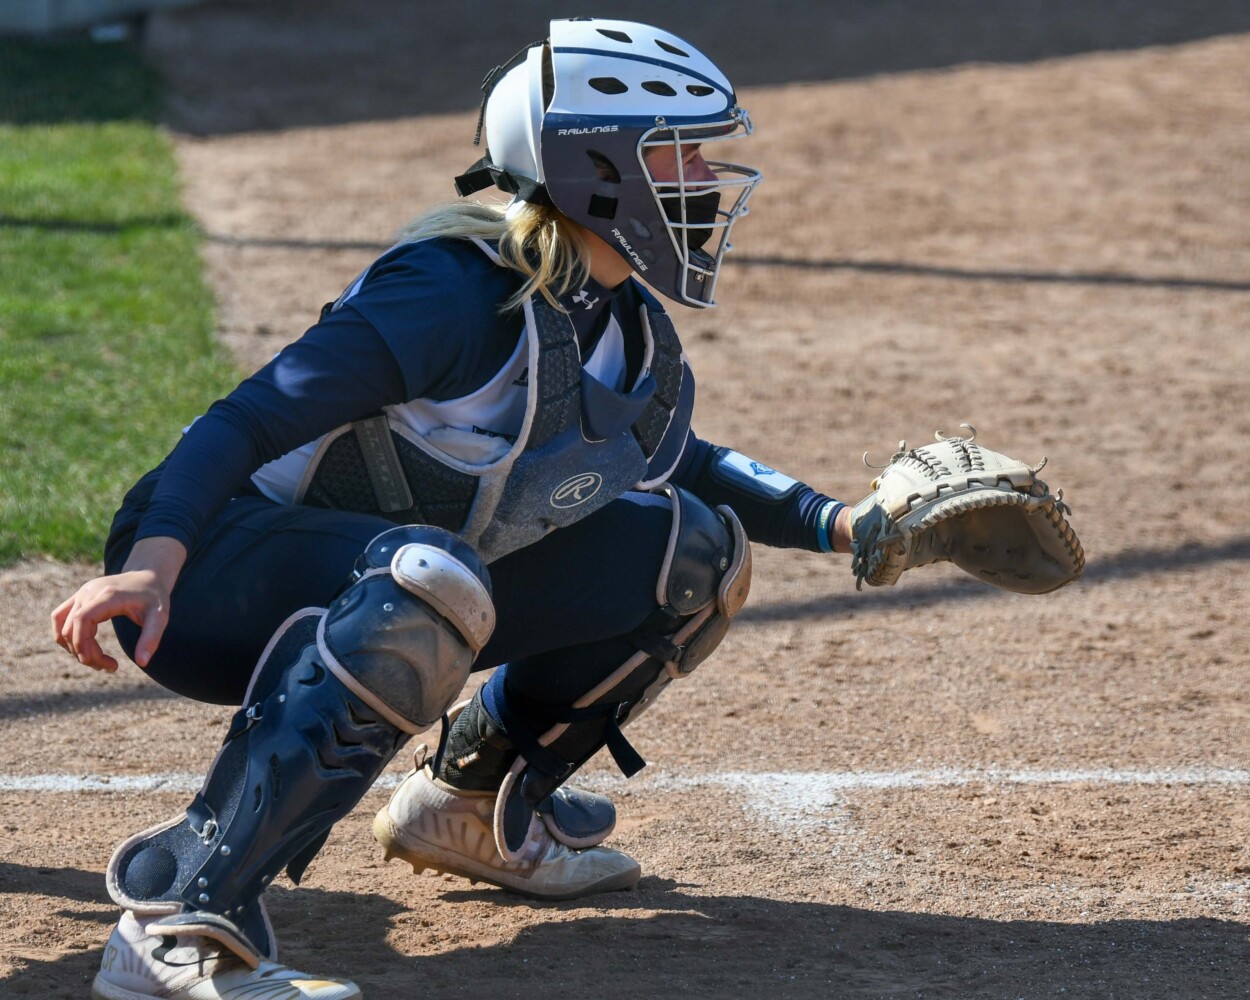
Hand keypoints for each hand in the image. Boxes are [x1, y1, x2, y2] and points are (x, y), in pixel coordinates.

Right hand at [50, 536, 185, 671]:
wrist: (147, 575)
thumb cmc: (154, 597)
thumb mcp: (160, 617)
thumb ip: (151, 638)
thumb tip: (142, 662)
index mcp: (107, 595)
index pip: (82, 620)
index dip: (83, 644)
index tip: (101, 664)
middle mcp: (89, 592)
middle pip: (71, 628)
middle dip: (85, 653)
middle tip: (111, 667)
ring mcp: (81, 594)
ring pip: (62, 626)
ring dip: (73, 648)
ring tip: (97, 661)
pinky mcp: (78, 598)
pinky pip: (59, 619)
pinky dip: (66, 637)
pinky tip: (85, 648)